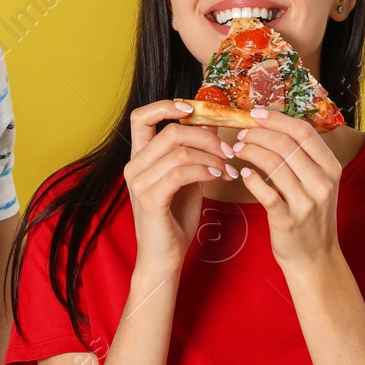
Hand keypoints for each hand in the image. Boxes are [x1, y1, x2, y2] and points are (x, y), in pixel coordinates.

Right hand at [122, 100, 231, 275]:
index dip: (166, 106)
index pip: (141, 117)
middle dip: (206, 136)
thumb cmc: (175, 219)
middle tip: (229, 150)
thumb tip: (210, 127)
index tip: (193, 110)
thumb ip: (191, 154)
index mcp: (139, 157)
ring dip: (211, 156)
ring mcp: (139, 182)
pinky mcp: (150, 199)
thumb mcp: (185, 179)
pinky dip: (205, 170)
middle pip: (171, 131)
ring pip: (179, 150)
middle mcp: (134, 166)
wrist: (163, 258)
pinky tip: (219, 177)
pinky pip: (180, 172)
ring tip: (228, 167)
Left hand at [231, 112, 343, 268]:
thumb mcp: (318, 182)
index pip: (304, 132)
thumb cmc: (311, 214)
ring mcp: (306, 203)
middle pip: (285, 144)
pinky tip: (243, 174)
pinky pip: (266, 193)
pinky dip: (251, 179)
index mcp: (331, 167)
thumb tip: (273, 124)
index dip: (277, 119)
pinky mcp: (288, 221)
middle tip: (241, 134)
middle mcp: (322, 183)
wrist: (315, 257)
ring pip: (273, 164)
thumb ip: (303, 156)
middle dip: (258, 134)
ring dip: (250, 152)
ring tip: (238, 150)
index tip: (255, 114)